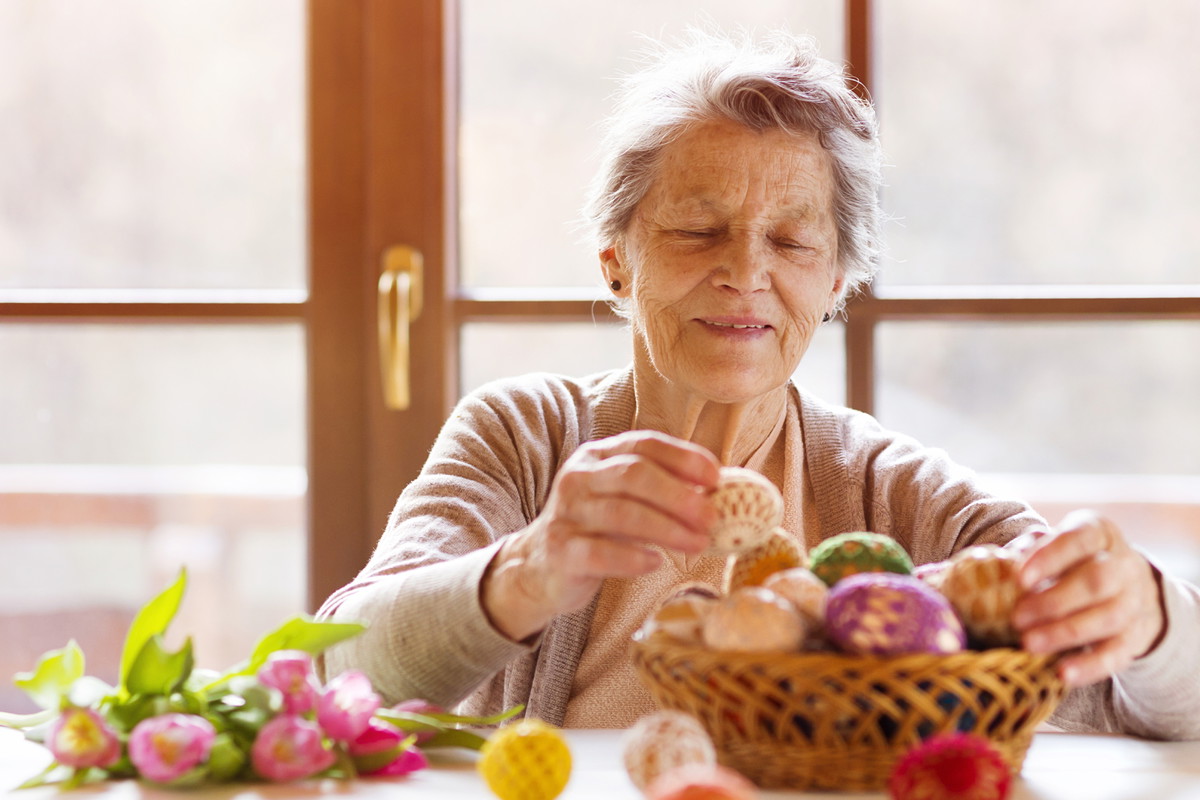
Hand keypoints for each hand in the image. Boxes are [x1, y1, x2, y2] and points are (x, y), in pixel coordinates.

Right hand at [481, 430, 719, 641]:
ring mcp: (566, 513)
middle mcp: (579, 476)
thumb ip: (661, 489)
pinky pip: (599, 552)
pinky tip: (655, 562)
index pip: (645, 444)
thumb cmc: (596, 529)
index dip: (683, 457)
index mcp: (598, 456)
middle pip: (634, 475)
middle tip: (712, 517)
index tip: (716, 477)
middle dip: (679, 495)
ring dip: (667, 529)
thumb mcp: (622, 498)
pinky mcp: (559, 550)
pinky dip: (632, 557)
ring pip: (622, 513)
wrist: (539, 565)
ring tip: (698, 544)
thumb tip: (720, 491)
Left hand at [1013, 509, 1164, 687]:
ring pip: (1108, 617)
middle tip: (1017, 618)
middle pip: (1097, 581)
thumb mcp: (1053, 545)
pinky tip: (1062, 674)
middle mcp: (1124, 565)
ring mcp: (1135, 601)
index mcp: (1100, 533)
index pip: (1078, 539)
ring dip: (1065, 633)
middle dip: (1054, 601)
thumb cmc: (1071, 561)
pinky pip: (1118, 654)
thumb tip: (1000, 564)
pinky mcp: (1136, 636)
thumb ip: (1028, 550)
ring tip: (1028, 644)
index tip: (1019, 578)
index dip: (1049, 558)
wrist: (1125, 585)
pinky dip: (1090, 666)